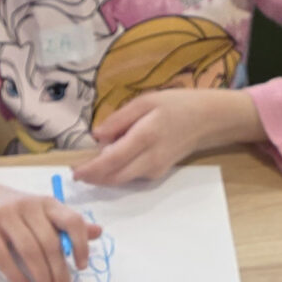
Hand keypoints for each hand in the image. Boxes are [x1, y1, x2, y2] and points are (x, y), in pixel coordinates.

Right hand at [0, 168, 98, 281]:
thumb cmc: (8, 206)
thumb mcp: (39, 210)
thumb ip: (66, 223)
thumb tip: (98, 233)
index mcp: (46, 202)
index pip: (72, 221)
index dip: (81, 245)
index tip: (81, 266)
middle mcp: (28, 206)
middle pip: (50, 243)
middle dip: (60, 273)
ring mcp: (5, 215)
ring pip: (30, 251)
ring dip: (41, 277)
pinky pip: (3, 256)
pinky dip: (16, 275)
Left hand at [71, 88, 258, 188]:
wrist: (207, 121)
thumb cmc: (176, 105)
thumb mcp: (146, 101)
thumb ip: (119, 119)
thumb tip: (96, 136)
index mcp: (145, 137)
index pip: (111, 160)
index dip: (90, 169)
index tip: (73, 171)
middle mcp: (150, 159)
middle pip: (114, 177)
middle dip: (92, 177)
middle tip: (76, 170)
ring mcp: (155, 170)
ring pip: (121, 180)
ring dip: (102, 176)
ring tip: (89, 164)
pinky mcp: (157, 174)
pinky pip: (131, 176)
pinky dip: (116, 171)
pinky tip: (113, 158)